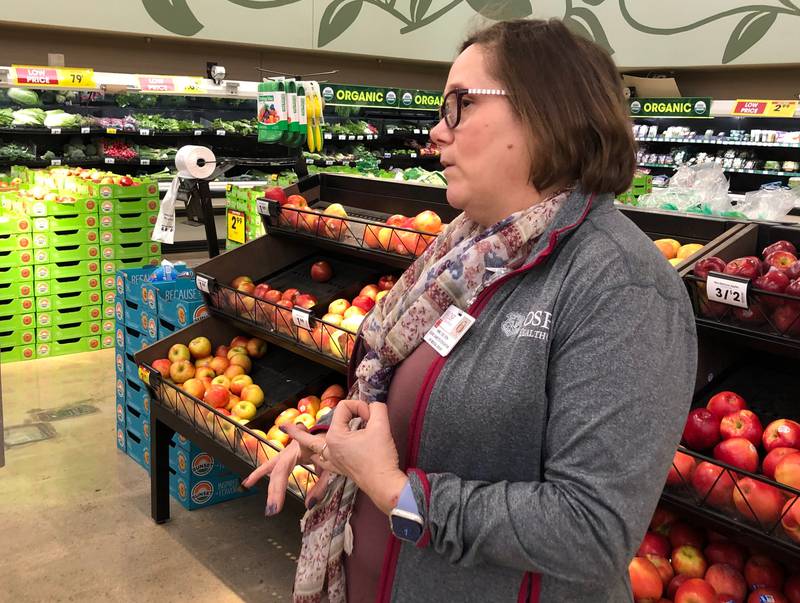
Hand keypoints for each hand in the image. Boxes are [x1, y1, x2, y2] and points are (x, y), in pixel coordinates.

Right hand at [242, 428, 332, 514]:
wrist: (332, 434)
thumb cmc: (332, 450)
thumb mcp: (330, 468)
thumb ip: (321, 487)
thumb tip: (308, 506)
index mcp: (299, 448)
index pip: (283, 470)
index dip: (278, 488)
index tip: (275, 506)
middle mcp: (290, 449)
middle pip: (276, 471)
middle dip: (273, 491)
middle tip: (272, 510)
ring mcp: (287, 451)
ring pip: (272, 467)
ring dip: (261, 478)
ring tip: (248, 486)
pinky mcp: (286, 456)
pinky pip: (271, 465)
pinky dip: (260, 472)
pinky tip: (249, 482)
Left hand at [287, 400, 407, 514]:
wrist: (383, 484)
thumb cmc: (380, 456)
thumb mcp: (381, 425)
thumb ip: (377, 408)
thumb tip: (373, 406)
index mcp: (335, 437)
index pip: (344, 409)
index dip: (360, 407)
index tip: (371, 416)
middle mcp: (329, 449)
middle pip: (309, 437)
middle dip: (297, 432)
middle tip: (283, 427)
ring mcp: (333, 461)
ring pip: (312, 452)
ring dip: (303, 446)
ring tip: (294, 442)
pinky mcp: (340, 470)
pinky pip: (322, 463)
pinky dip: (317, 458)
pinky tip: (316, 457)